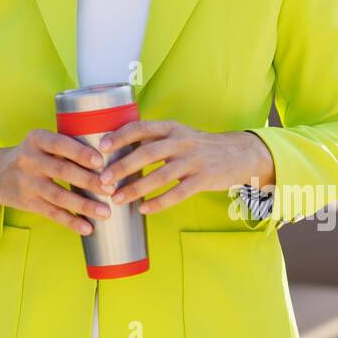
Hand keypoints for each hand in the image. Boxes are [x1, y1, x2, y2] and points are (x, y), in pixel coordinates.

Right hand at [0, 130, 112, 234]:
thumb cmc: (35, 154)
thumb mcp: (42, 142)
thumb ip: (67, 145)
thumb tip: (111, 154)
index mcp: (36, 139)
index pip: (59, 145)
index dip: (80, 153)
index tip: (100, 161)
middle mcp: (29, 160)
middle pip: (62, 171)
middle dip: (88, 181)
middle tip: (111, 189)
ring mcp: (27, 183)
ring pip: (58, 196)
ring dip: (84, 205)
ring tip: (106, 212)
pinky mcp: (28, 203)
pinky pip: (52, 213)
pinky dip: (71, 221)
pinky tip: (88, 228)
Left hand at [94, 120, 273, 215]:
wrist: (237, 154)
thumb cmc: (196, 146)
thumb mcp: (177, 134)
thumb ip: (152, 139)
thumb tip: (114, 150)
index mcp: (170, 127)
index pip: (141, 128)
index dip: (119, 136)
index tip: (100, 147)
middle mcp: (181, 141)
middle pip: (147, 153)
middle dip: (122, 166)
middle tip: (103, 180)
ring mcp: (193, 161)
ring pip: (160, 176)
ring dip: (136, 188)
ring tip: (117, 199)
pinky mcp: (203, 179)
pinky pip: (177, 193)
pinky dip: (159, 202)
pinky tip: (143, 209)